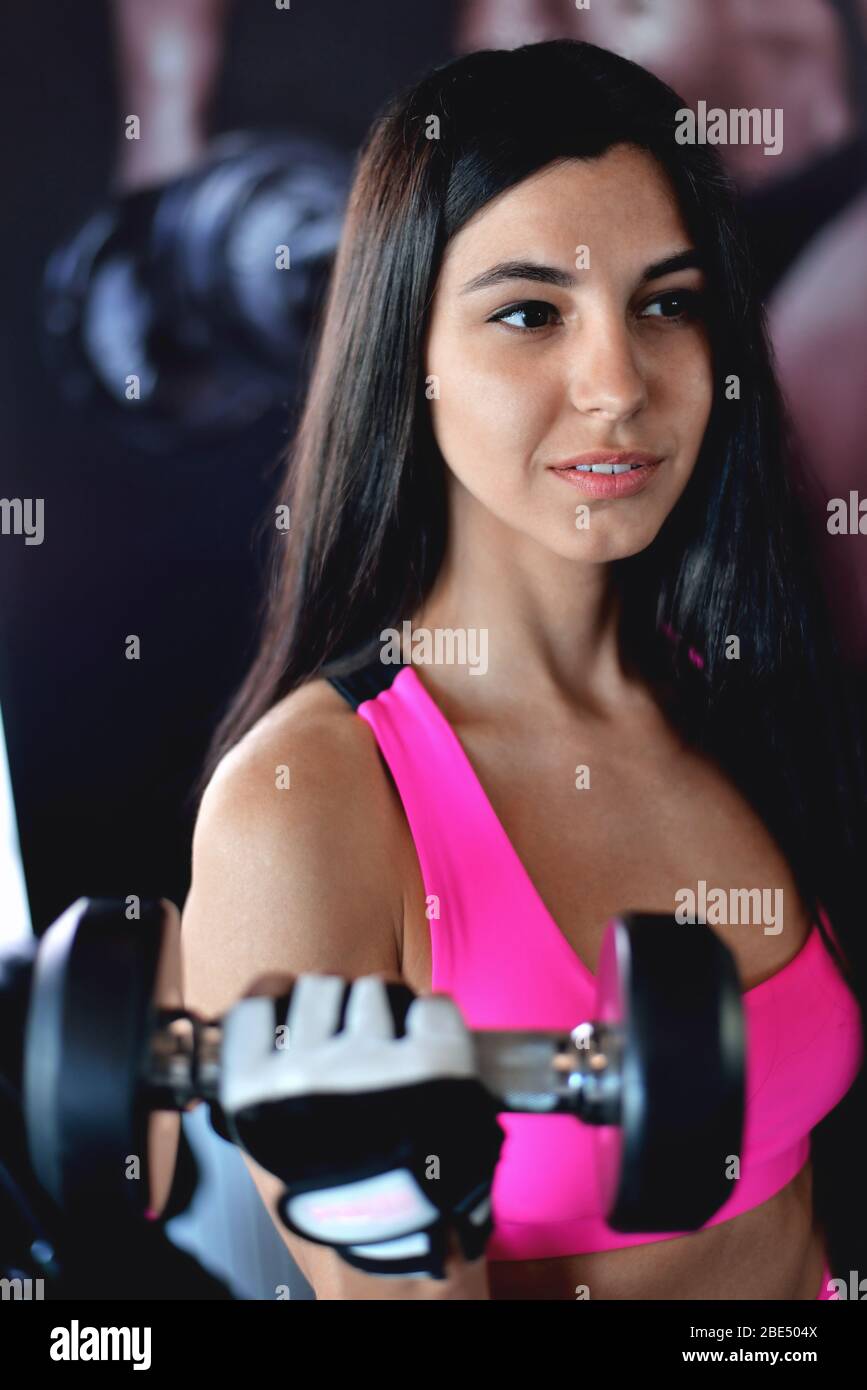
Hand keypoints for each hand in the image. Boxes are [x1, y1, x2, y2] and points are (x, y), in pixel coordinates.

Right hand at [218, 974, 505, 1278]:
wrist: (399, 1220)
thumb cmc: (337, 1176)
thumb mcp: (272, 1133)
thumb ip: (263, 1078)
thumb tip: (265, 1010)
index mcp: (258, 1092)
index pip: (256, 1005)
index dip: (280, 997)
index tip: (294, 1007)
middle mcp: (307, 1072)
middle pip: (322, 985)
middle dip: (342, 1003)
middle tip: (356, 1035)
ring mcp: (370, 1062)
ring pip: (376, 986)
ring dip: (389, 1006)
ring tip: (396, 1044)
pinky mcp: (432, 1061)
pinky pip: (432, 1005)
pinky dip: (437, 1020)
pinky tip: (430, 1047)